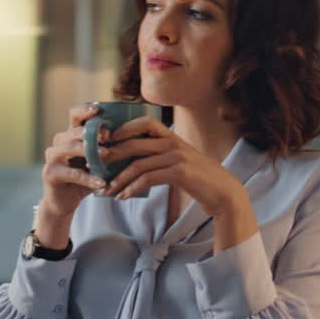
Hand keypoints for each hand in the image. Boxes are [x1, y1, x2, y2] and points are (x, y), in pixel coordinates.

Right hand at [36, 103, 109, 247]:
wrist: (65, 202)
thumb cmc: (85, 179)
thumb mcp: (99, 163)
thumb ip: (110, 150)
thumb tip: (137, 140)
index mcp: (70, 135)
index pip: (75, 115)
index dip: (85, 110)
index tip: (99, 110)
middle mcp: (59, 143)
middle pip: (73, 131)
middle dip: (92, 132)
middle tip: (109, 135)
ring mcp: (52, 157)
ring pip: (69, 148)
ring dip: (89, 151)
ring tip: (106, 155)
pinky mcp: (50, 173)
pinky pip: (71, 173)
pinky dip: (88, 178)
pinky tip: (102, 183)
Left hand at [101, 117, 257, 250]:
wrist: (224, 193)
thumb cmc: (199, 180)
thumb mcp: (179, 162)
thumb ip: (160, 157)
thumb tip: (133, 161)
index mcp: (172, 136)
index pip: (144, 122)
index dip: (123, 128)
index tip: (105, 140)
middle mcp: (173, 142)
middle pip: (134, 142)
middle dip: (111, 154)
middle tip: (95, 165)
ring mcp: (177, 156)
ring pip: (138, 163)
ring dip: (118, 179)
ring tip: (106, 190)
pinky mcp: (179, 172)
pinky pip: (147, 179)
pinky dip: (132, 188)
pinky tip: (123, 196)